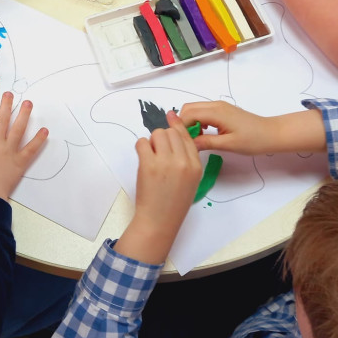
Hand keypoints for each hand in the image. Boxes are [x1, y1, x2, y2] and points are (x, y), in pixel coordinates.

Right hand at [0, 92, 47, 198]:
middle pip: (2, 121)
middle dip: (6, 106)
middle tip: (9, 94)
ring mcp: (10, 151)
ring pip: (18, 129)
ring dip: (23, 115)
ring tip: (28, 103)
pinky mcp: (20, 162)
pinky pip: (31, 149)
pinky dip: (39, 140)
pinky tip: (45, 131)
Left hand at [113, 113, 202, 264]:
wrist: (159, 220)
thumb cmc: (174, 202)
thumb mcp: (190, 179)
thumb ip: (186, 158)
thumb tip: (175, 131)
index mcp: (196, 165)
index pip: (187, 136)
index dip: (177, 126)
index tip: (170, 116)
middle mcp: (183, 162)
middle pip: (171, 132)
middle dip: (162, 138)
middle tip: (158, 152)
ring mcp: (166, 162)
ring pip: (157, 133)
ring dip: (152, 141)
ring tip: (151, 156)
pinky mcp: (148, 165)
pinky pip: (142, 142)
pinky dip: (141, 147)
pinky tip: (143, 158)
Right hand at [179, 101, 326, 155]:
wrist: (272, 134)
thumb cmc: (253, 140)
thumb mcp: (228, 144)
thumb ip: (206, 142)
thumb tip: (188, 144)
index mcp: (216, 112)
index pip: (188, 114)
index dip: (180, 126)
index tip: (179, 141)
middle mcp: (215, 105)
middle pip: (189, 108)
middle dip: (183, 123)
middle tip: (186, 140)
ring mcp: (220, 106)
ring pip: (196, 109)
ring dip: (191, 121)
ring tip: (195, 138)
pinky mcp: (223, 110)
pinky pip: (204, 112)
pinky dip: (199, 120)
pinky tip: (205, 133)